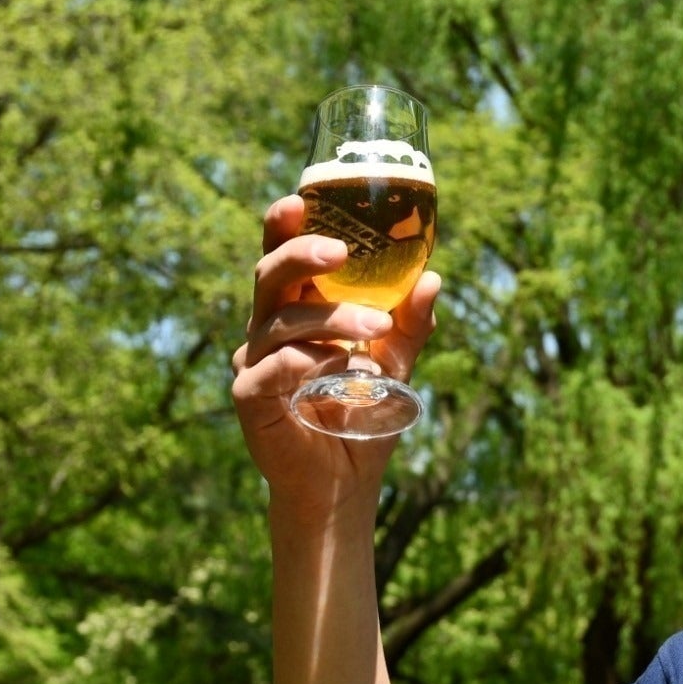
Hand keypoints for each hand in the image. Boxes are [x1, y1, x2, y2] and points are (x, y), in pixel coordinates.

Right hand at [230, 194, 440, 517]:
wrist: (343, 484)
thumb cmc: (361, 417)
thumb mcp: (396, 364)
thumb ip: (410, 323)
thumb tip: (433, 278)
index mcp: (295, 310)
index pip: (281, 255)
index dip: (283, 224)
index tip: (300, 199)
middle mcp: (267, 329)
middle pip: (270, 274)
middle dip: (303, 254)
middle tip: (342, 250)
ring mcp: (252, 361)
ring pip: (283, 321)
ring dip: (333, 319)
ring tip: (376, 331)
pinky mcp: (249, 396)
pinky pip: (274, 365)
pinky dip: (309, 361)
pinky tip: (339, 368)